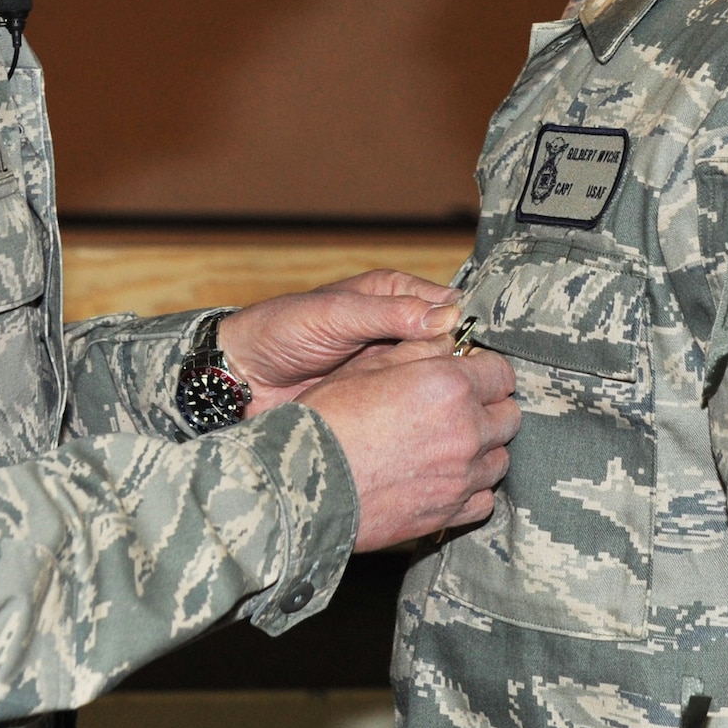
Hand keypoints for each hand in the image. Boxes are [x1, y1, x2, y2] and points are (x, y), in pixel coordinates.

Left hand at [216, 270, 460, 413]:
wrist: (242, 378)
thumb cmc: (280, 331)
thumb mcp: (333, 314)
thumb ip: (388, 314)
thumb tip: (447, 318)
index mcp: (395, 295)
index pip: (451, 308)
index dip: (470, 331)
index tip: (485, 357)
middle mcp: (400, 329)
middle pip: (453, 348)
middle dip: (466, 370)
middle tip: (480, 395)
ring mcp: (392, 368)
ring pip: (438, 381)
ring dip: (448, 398)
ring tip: (463, 418)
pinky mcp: (381, 401)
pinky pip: (415, 407)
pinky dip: (425, 417)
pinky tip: (435, 432)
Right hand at [298, 348, 518, 550]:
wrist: (302, 485)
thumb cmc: (328, 419)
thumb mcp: (367, 367)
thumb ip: (418, 350)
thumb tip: (449, 342)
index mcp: (449, 385)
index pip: (501, 372)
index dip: (484, 370)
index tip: (466, 374)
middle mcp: (466, 430)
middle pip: (509, 416)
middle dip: (488, 408)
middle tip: (455, 409)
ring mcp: (462, 477)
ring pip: (500, 458)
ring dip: (481, 449)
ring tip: (445, 445)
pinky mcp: (450, 513)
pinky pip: (484, 498)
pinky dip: (470, 488)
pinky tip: (443, 478)